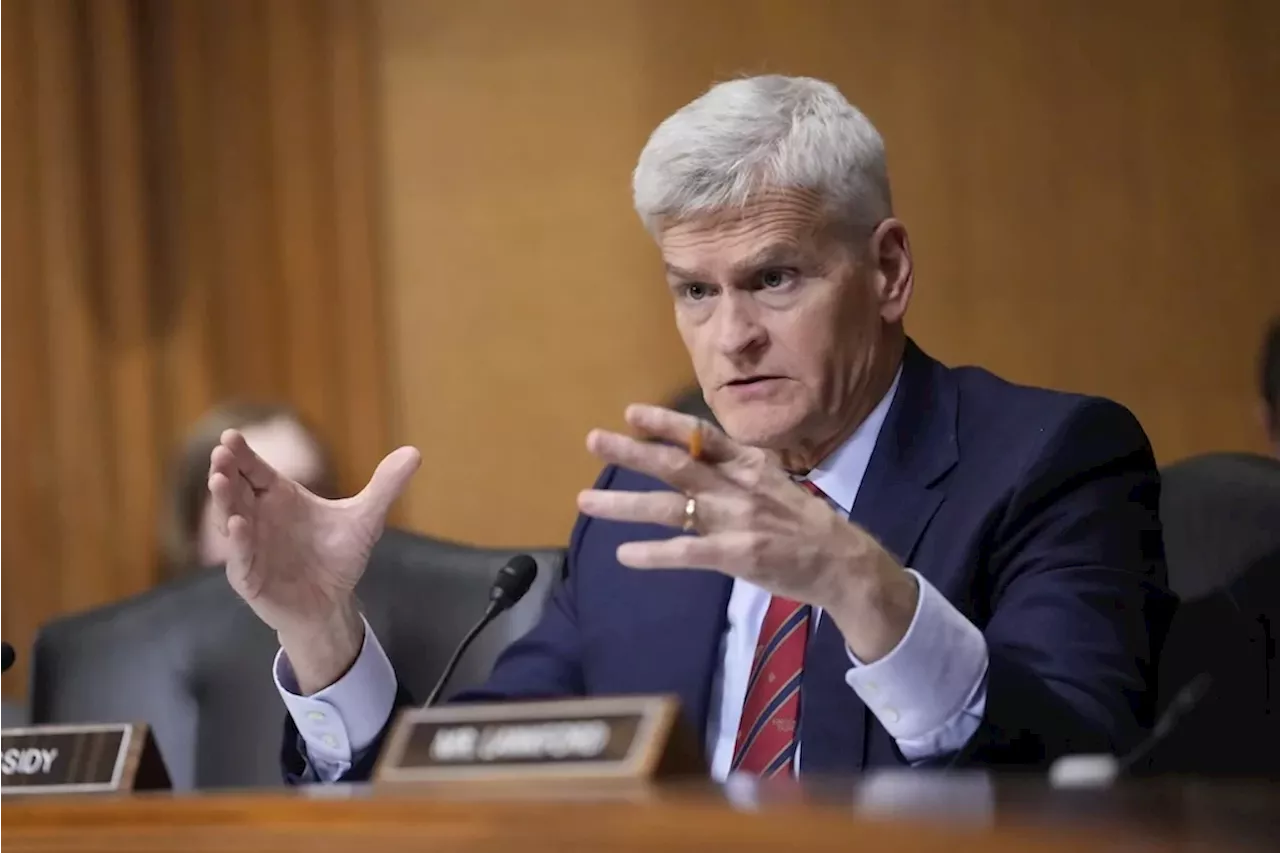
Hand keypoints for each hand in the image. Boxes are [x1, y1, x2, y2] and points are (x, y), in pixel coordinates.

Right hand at [208, 430, 419, 691]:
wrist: (333, 603)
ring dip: (223, 501)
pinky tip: (237, 525)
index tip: (231, 436)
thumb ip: (384, 486)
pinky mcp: (250, 577)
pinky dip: (237, 542)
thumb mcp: (365, 519)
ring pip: (229, 519)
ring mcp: (249, 546)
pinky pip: (240, 558)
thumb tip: (414, 453)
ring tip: (219, 480)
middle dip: (226, 470)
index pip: (255, 469)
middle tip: (221, 453)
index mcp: (279, 497)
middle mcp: (258, 517)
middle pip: (236, 488)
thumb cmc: (338, 557)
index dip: (243, 454)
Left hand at [576, 404, 916, 661]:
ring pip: (670, 508)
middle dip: (631, 452)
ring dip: (625, 503)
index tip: (631, 412)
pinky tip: (625, 555)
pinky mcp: (736, 556)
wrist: (843, 563)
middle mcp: (738, 487)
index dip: (664, 423)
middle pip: (675, 465)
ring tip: (586, 501)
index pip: (701, 437)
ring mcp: (736, 521)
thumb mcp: (776, 482)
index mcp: (749, 465)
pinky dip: (654, 554)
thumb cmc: (805, 524)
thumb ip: (738, 468)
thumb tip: (700, 451)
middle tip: (593, 439)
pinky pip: (687, 552)